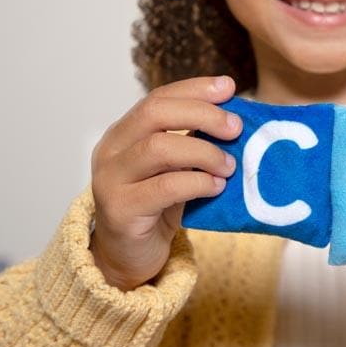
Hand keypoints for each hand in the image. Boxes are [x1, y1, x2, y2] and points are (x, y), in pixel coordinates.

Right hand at [89, 75, 242, 290]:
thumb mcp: (173, 168)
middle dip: (202, 114)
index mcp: (123, 133)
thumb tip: (234, 119)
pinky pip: (164, 187)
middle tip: (235, 128)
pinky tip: (216, 186)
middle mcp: (111, 151)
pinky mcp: (120, 211)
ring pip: (159, 148)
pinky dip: (197, 182)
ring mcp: (110, 180)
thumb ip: (191, 142)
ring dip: (204, 152)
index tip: (229, 88)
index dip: (195, 89)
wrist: (127, 258)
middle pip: (155, 113)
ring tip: (229, 165)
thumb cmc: (156, 208)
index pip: (158, 98)